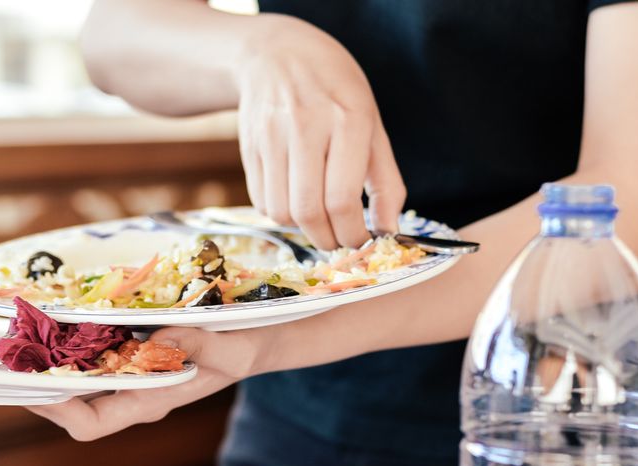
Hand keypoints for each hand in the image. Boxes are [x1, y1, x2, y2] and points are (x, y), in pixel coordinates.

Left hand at [27, 327, 258, 440]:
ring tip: (19, 330)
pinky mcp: (129, 352)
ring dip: (47, 358)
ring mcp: (127, 374)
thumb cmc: (244, 348)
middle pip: (71, 403)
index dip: (58, 410)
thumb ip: (199, 344)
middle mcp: (131, 393)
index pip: (92, 424)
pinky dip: (69, 337)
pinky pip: (89, 352)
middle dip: (38, 381)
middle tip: (9, 351)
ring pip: (75, 377)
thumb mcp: (230, 348)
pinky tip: (54, 312)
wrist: (253, 339)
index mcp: (151, 402)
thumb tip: (158, 337)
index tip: (34, 385)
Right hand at [235, 14, 405, 248]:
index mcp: (346, 119)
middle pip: (308, 211)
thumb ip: (385, 179)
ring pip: (280, 212)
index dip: (353, 232)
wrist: (277, 53)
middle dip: (328, 239)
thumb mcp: (372, 124)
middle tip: (340, 241)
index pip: (342, 198)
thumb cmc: (335, 91)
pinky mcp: (249, 146)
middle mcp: (305, 126)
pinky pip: (261, 201)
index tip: (362, 241)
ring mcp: (271, 136)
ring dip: (303, 229)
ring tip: (319, 218)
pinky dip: (281, 213)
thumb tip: (389, 230)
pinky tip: (296, 199)